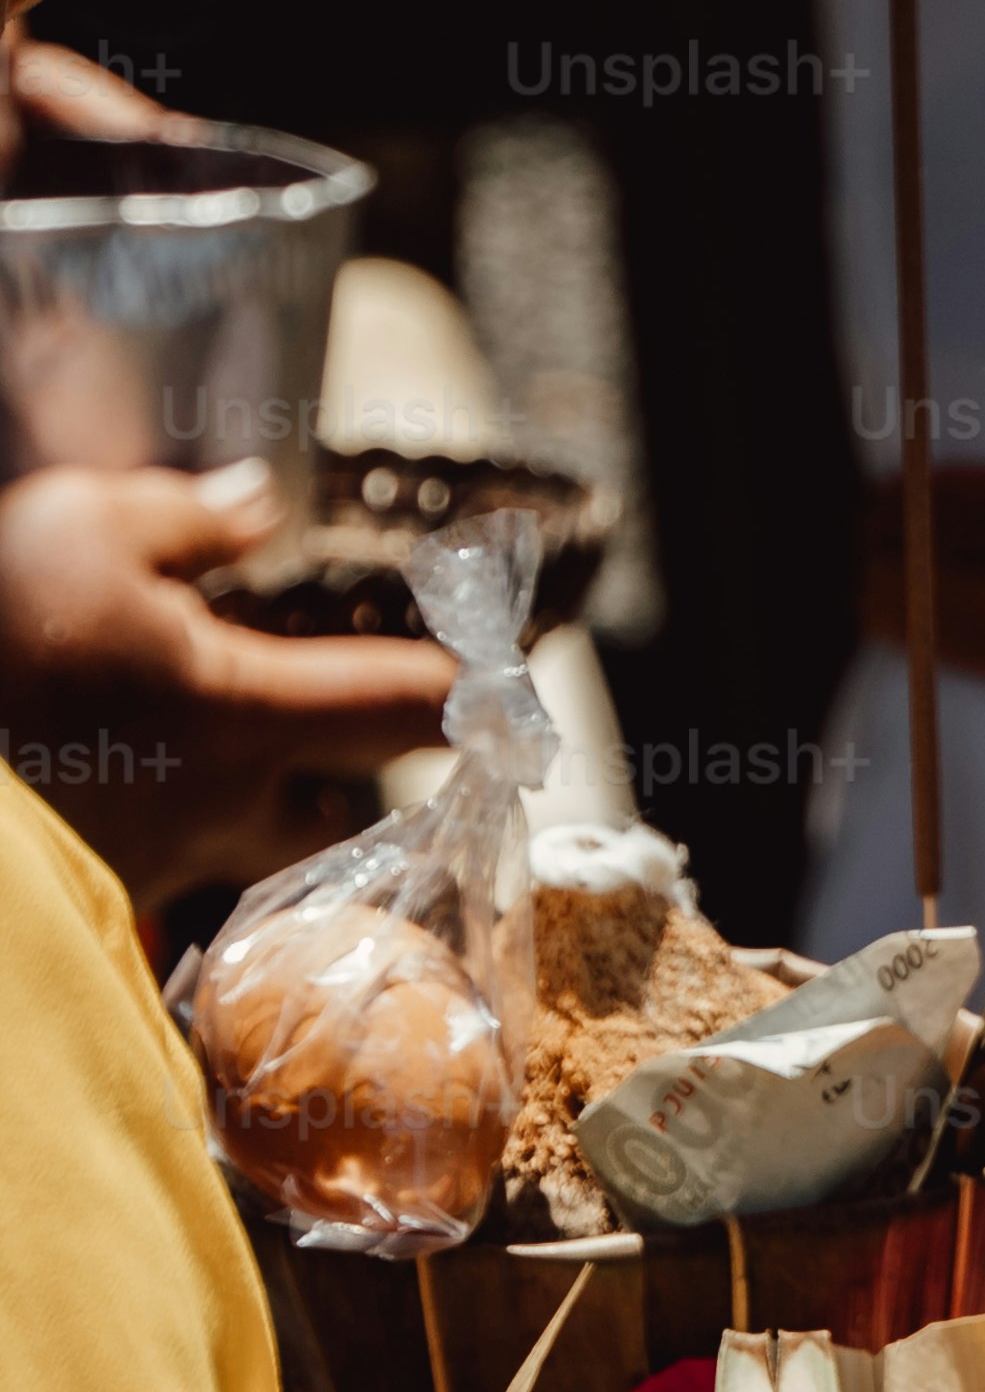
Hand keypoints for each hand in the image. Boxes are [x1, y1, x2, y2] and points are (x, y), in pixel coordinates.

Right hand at [0, 461, 455, 904]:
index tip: (499, 679)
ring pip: (254, 844)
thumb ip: (183, 517)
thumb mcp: (77, 527)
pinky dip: (169, 813)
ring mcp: (166, 861)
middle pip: (345, 816)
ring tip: (212, 742)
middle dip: (350, 779)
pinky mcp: (108, 883)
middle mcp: (229, 807)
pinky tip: (128, 766)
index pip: (407, 705)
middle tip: (327, 722)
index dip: (466, 689)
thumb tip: (256, 507)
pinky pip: (171, 853)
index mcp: (250, 713)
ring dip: (259, 804)